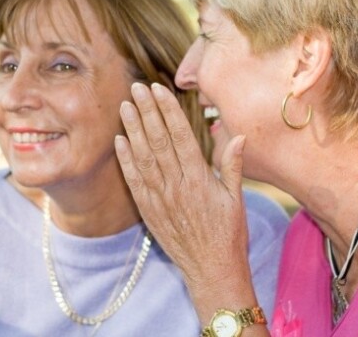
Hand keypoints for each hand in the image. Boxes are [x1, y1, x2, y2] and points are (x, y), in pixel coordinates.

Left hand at [115, 82, 255, 317]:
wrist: (212, 270)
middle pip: (158, 141)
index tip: (159, 89)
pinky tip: (119, 140)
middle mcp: (177, 185)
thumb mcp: (236, 198)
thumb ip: (233, 165)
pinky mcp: (148, 210)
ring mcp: (160, 198)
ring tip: (125, 106)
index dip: (168, 110)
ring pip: (143, 157)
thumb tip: (238, 135)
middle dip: (147, 111)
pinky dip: (125, 160)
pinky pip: (134, 181)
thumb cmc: (229, 234)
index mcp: (199, 178)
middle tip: (136, 87)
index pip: (180, 135)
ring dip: (132, 130)